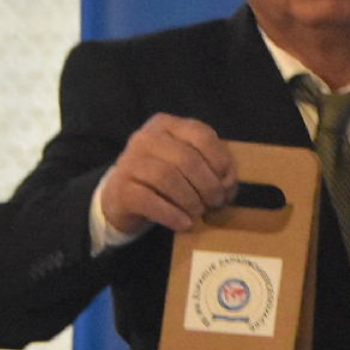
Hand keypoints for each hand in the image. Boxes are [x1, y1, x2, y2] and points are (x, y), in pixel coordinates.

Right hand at [99, 114, 237, 235]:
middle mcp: (146, 138)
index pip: (201, 135)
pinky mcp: (121, 188)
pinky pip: (150, 200)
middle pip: (186, 159)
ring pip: (168, 178)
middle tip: (216, 203)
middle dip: (208, 185)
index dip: (220, 161)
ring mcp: (130, 161)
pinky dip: (172, 215)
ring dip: (191, 200)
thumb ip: (210, 167)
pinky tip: (184, 224)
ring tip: (199, 213)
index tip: (228, 183)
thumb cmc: (163, 180)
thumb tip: (228, 184)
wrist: (122, 198)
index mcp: (167, 125)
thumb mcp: (186, 165)